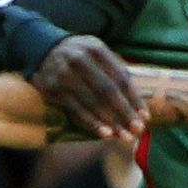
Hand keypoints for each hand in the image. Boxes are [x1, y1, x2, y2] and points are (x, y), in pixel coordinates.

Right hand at [31, 35, 147, 142]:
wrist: (41, 50)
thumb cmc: (79, 55)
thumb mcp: (96, 52)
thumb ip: (115, 69)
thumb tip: (136, 100)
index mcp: (96, 49)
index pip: (120, 77)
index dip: (134, 98)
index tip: (145, 116)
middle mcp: (80, 60)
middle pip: (108, 90)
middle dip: (125, 112)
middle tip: (138, 130)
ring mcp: (65, 75)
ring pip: (92, 103)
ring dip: (111, 122)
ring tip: (124, 137)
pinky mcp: (53, 89)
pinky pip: (76, 109)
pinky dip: (91, 123)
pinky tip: (105, 133)